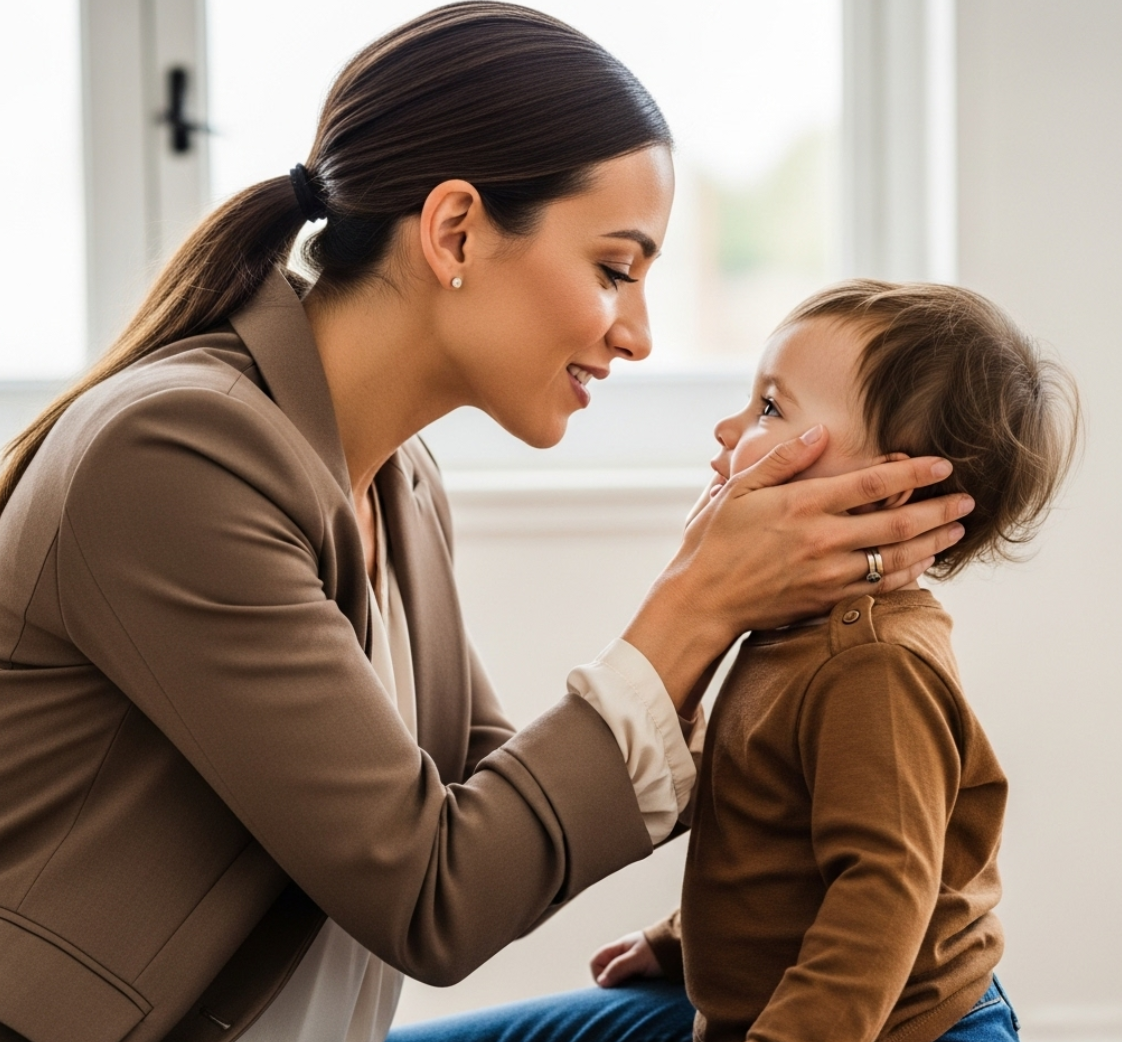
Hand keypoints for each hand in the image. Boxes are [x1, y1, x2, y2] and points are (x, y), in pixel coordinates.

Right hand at [590, 931, 663, 987]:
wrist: (681, 948)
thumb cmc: (659, 950)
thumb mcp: (637, 958)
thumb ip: (619, 967)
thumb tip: (601, 982)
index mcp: (619, 948)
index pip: (596, 961)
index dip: (598, 974)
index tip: (610, 984)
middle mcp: (623, 956)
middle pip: (604, 971)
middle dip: (610, 983)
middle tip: (623, 988)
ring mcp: (631, 965)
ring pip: (616, 979)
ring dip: (621, 986)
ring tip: (633, 989)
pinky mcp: (640, 974)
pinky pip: (627, 983)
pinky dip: (630, 988)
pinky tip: (638, 990)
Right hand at [624, 427, 972, 712]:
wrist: (702, 601)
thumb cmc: (713, 542)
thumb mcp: (738, 490)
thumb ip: (783, 460)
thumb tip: (823, 433)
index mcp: (800, 505)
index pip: (871, 484)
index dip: (912, 473)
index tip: (941, 464)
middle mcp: (821, 540)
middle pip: (897, 523)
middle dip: (938, 509)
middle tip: (968, 498)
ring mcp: (827, 574)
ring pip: (896, 558)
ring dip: (933, 542)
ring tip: (957, 529)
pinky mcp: (826, 600)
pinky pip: (879, 587)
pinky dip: (908, 574)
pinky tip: (924, 563)